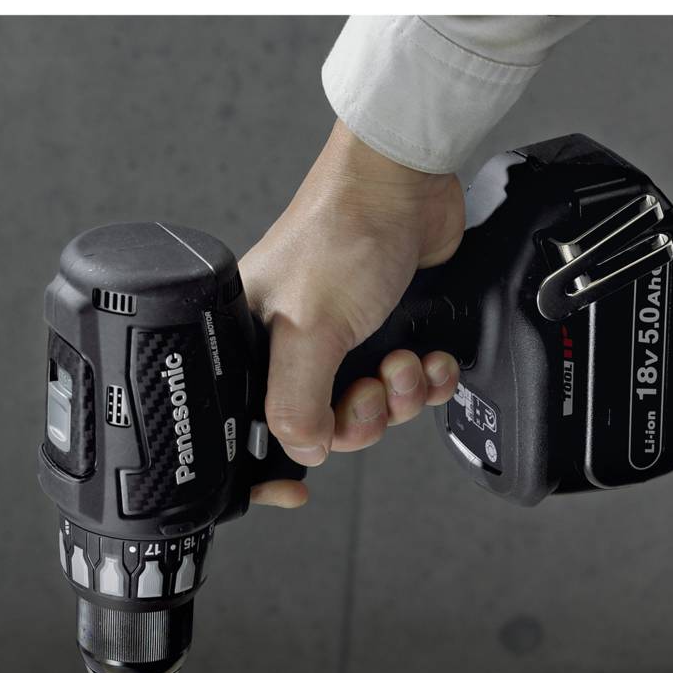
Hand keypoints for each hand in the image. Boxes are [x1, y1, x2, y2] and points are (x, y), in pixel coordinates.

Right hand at [241, 120, 465, 508]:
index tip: (292, 490)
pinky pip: (403, 386)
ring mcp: (338, 340)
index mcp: (247, 345)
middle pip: (320, 427)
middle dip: (359, 417)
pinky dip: (421, 380)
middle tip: (370, 388)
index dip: (267, 468)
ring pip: (369, 410)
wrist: (405, 183)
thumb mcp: (308, 331)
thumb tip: (305, 450)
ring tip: (404, 360)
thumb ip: (296, 402)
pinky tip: (427, 357)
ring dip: (397, 398)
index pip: (244, 427)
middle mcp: (288, 346)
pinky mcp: (382, 330)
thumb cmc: (341, 232)